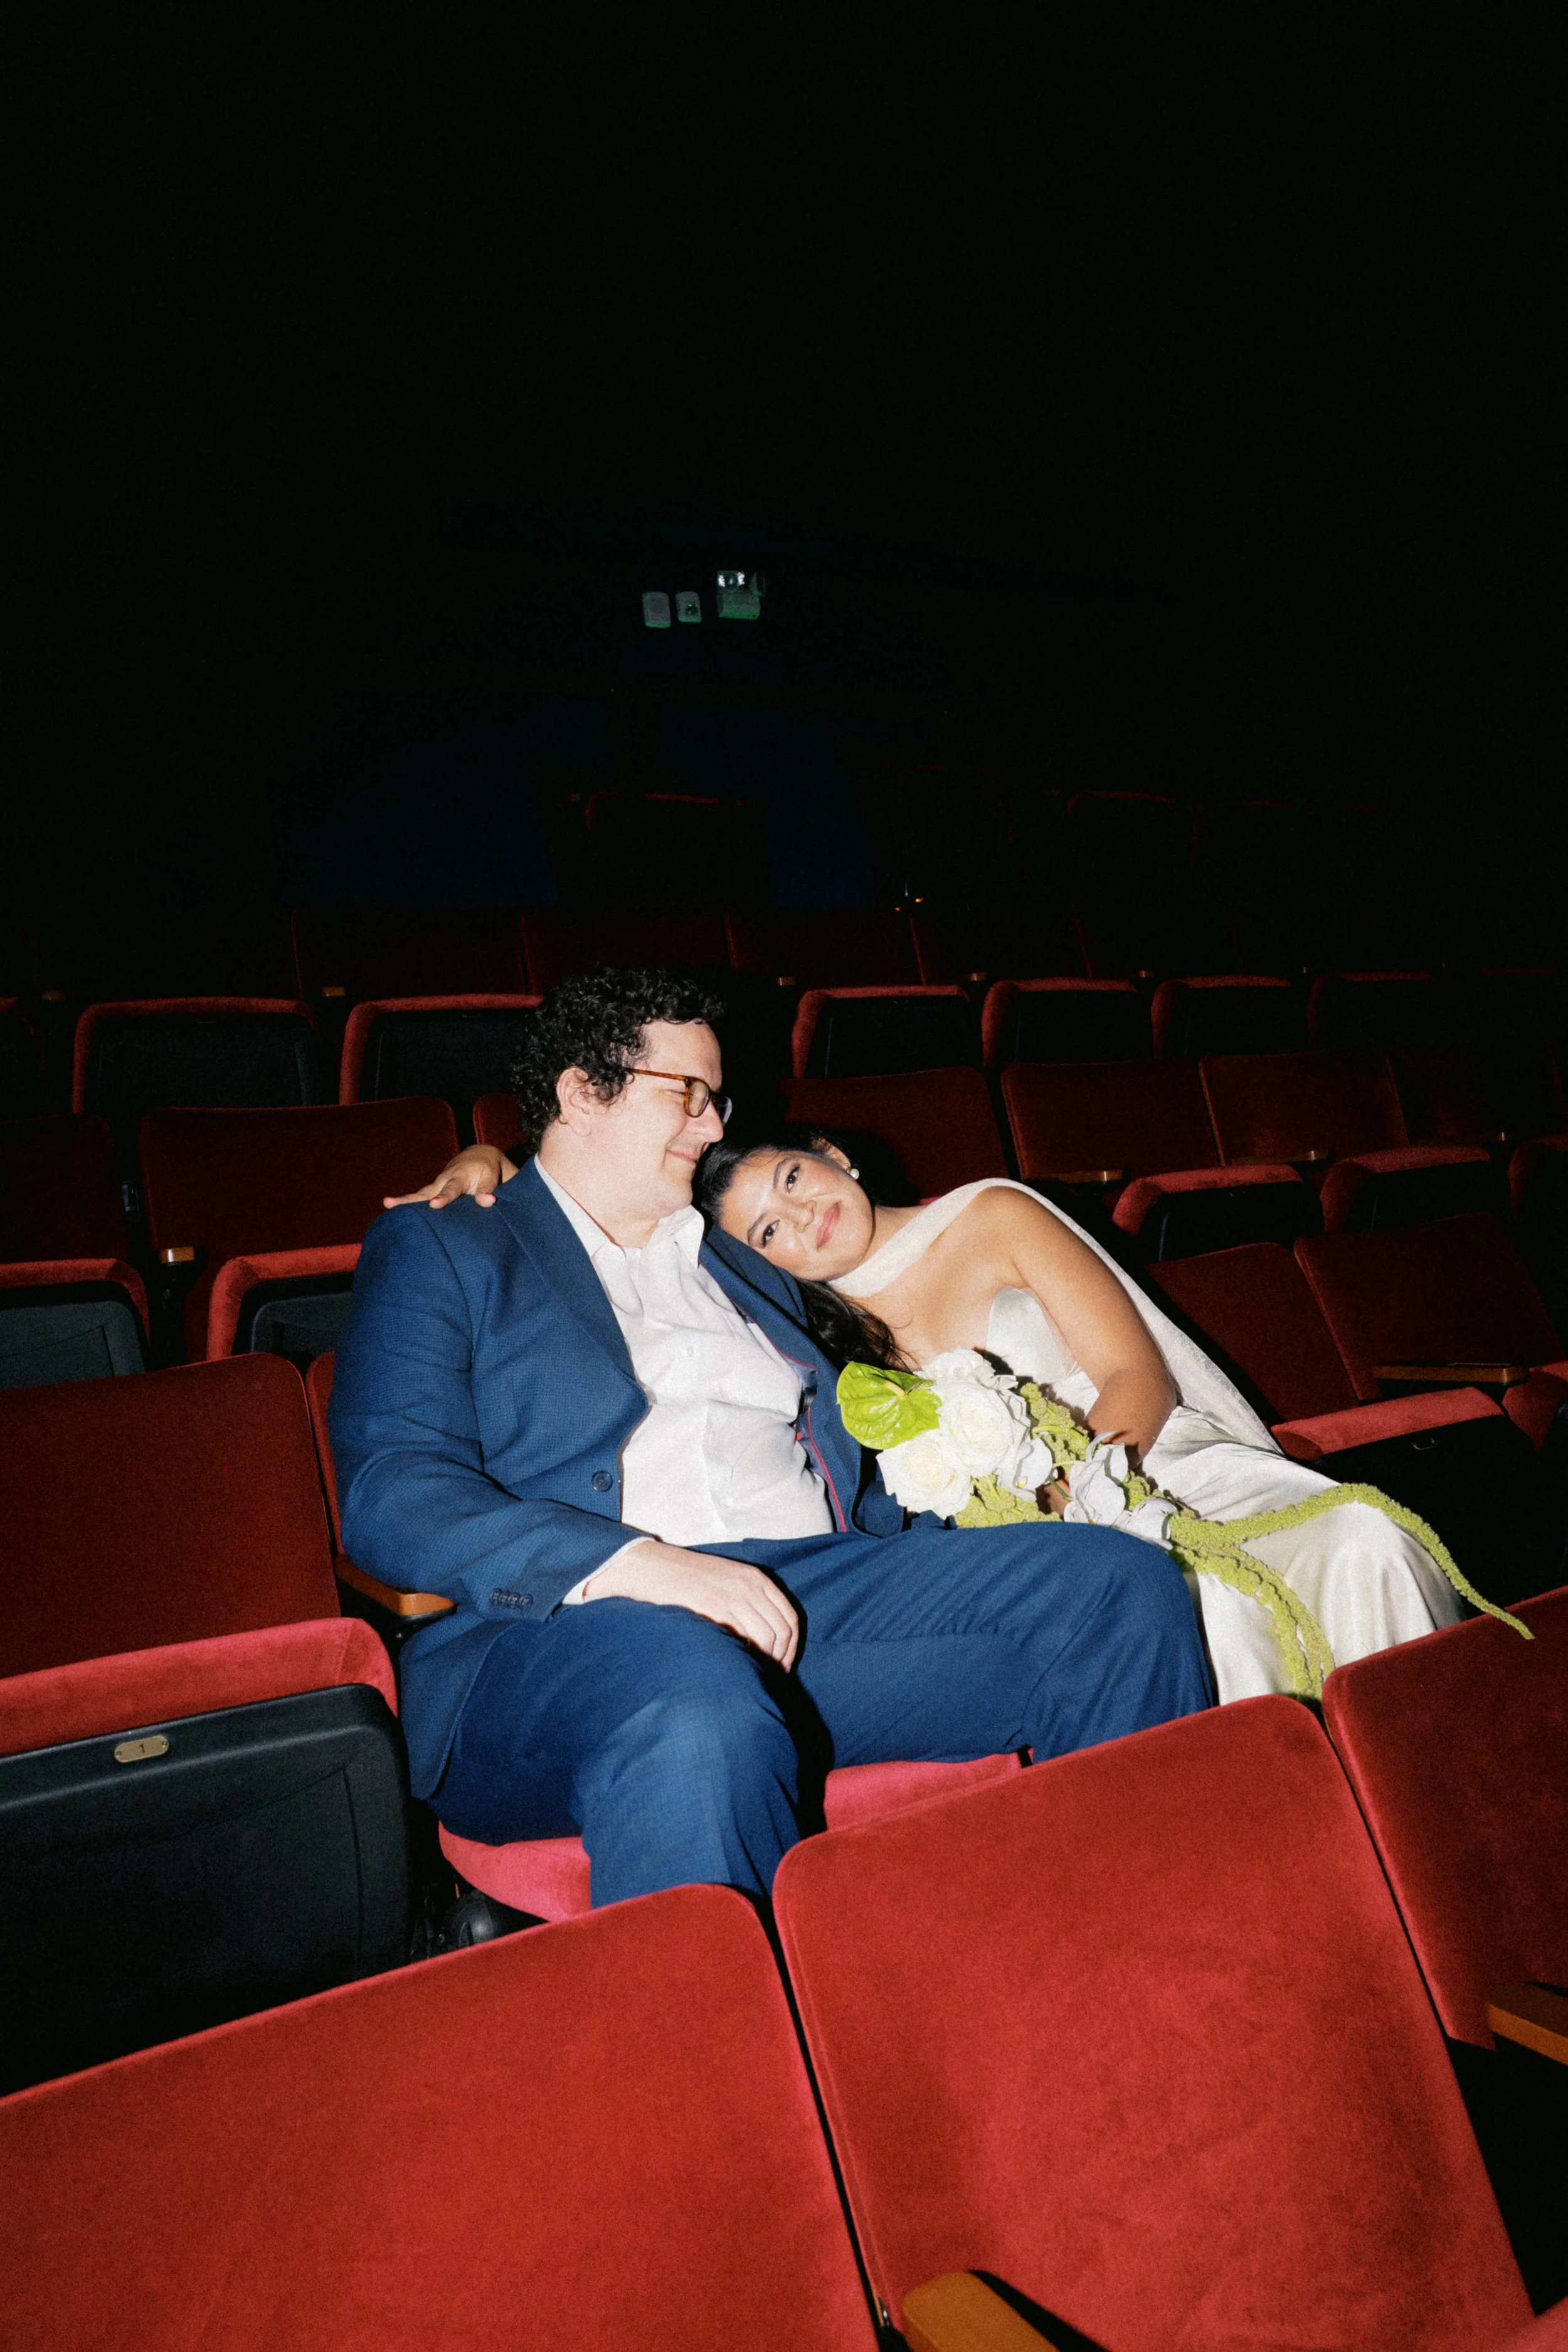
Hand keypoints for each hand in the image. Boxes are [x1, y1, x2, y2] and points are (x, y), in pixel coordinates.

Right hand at [385, 1145, 516, 1210]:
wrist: (478, 1157)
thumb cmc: (487, 1169)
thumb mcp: (492, 1177)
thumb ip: (488, 1190)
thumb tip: (488, 1202)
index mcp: (459, 1177)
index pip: (451, 1190)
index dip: (444, 1198)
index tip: (435, 1205)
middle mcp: (443, 1181)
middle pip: (424, 1193)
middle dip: (407, 1199)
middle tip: (388, 1202)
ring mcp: (436, 1187)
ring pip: (419, 1197)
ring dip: (402, 1202)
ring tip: (385, 1204)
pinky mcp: (433, 1193)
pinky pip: (420, 1201)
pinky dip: (408, 1207)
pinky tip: (394, 1217)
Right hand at [583, 1541, 798, 1669]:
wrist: (654, 1567)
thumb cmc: (688, 1579)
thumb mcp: (728, 1581)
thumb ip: (749, 1600)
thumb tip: (767, 1639)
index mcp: (757, 1579)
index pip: (791, 1618)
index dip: (792, 1648)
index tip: (783, 1667)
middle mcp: (751, 1586)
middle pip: (783, 1630)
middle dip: (781, 1659)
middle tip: (770, 1677)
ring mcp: (734, 1596)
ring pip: (767, 1637)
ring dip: (765, 1661)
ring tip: (754, 1675)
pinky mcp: (715, 1607)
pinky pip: (743, 1637)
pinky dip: (745, 1656)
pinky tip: (736, 1665)